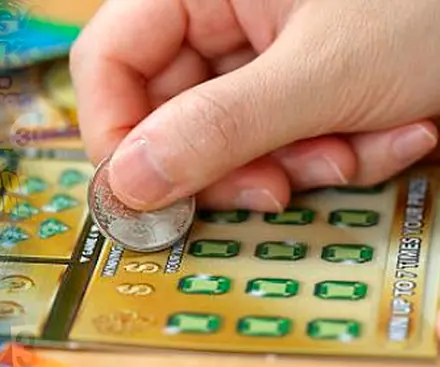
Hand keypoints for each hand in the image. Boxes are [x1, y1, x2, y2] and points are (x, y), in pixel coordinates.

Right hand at [71, 0, 439, 211]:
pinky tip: (396, 132)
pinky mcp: (307, 74)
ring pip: (233, 135)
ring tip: (359, 149)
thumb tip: (126, 186)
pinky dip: (338, 149)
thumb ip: (215, 132)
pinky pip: (286, 134)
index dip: (117, 135)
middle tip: (272, 190)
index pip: (110, 62)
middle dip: (232, 162)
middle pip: (171, 110)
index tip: (146, 196)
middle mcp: (224, 11)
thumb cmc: (438, 4)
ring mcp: (267, 45)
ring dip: (297, 164)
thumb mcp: (322, 74)